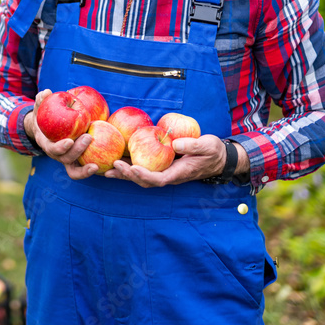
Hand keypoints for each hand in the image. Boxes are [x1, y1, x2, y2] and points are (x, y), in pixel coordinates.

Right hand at [25, 89, 98, 179]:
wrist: (46, 130)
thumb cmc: (44, 117)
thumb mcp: (41, 108)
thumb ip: (42, 101)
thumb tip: (46, 92)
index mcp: (47, 144)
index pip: (53, 149)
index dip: (61, 147)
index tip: (69, 140)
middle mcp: (57, 155)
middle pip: (66, 159)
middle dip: (77, 151)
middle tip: (88, 137)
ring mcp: (67, 160)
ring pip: (75, 171)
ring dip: (85, 169)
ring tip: (96, 165)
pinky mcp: (77, 162)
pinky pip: (83, 170)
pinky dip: (90, 171)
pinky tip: (102, 166)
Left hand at [104, 135, 229, 187]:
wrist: (218, 157)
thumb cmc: (213, 151)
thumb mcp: (207, 146)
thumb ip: (193, 146)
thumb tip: (174, 144)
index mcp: (179, 173)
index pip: (159, 179)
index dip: (145, 175)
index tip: (132, 168)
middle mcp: (169, 175)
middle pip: (145, 180)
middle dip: (128, 175)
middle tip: (113, 166)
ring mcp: (164, 172)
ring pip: (142, 177)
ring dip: (125, 174)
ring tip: (107, 170)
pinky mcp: (161, 166)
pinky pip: (144, 168)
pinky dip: (130, 167)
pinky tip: (116, 161)